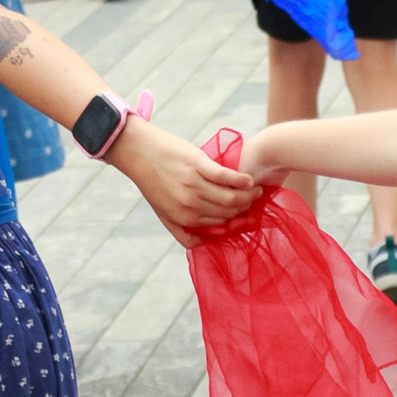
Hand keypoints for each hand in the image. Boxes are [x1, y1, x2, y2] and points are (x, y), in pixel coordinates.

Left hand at [118, 116, 258, 234]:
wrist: (139, 152)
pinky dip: (241, 180)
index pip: (220, 224)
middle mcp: (189, 204)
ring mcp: (193, 184)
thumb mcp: (162, 212)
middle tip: (255, 199)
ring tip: (256, 189)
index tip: (247, 213)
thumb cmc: (153, 181)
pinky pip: (226, 177)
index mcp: (184, 218)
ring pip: (231, 197)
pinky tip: (249, 179)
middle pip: (229, 211)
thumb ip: (181, 231)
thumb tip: (202, 244)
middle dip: (246, 207)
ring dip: (249, 194)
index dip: (237, 220)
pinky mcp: (197, 165)